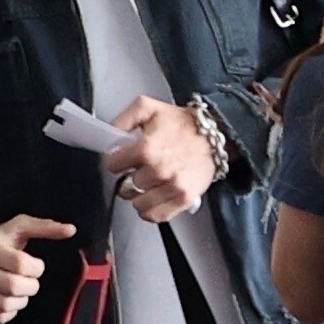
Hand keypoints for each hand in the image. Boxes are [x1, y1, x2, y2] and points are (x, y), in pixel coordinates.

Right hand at [0, 215, 76, 323]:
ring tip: (19, 289)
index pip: (20, 264)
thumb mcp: (18, 228)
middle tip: (30, 281)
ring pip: (6, 305)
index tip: (35, 265)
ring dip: (21, 300)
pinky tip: (8, 298)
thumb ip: (44, 227)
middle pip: (14, 287)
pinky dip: (10, 311)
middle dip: (31, 286)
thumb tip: (71, 230)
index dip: (36, 268)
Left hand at [102, 96, 216, 221]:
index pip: (112, 165)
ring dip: (139, 196)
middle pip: (125, 186)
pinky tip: (153, 198)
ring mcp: (172, 187)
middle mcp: (158, 170)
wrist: (214, 135)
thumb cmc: (182, 123)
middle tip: (139, 169)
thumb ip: (123, 118)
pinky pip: (156, 216)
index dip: (115, 161)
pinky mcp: (183, 199)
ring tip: (147, 184)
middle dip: (128, 178)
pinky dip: (151, 210)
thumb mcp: (148, 107)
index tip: (121, 159)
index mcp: (146, 148)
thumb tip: (110, 134)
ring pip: (138, 204)